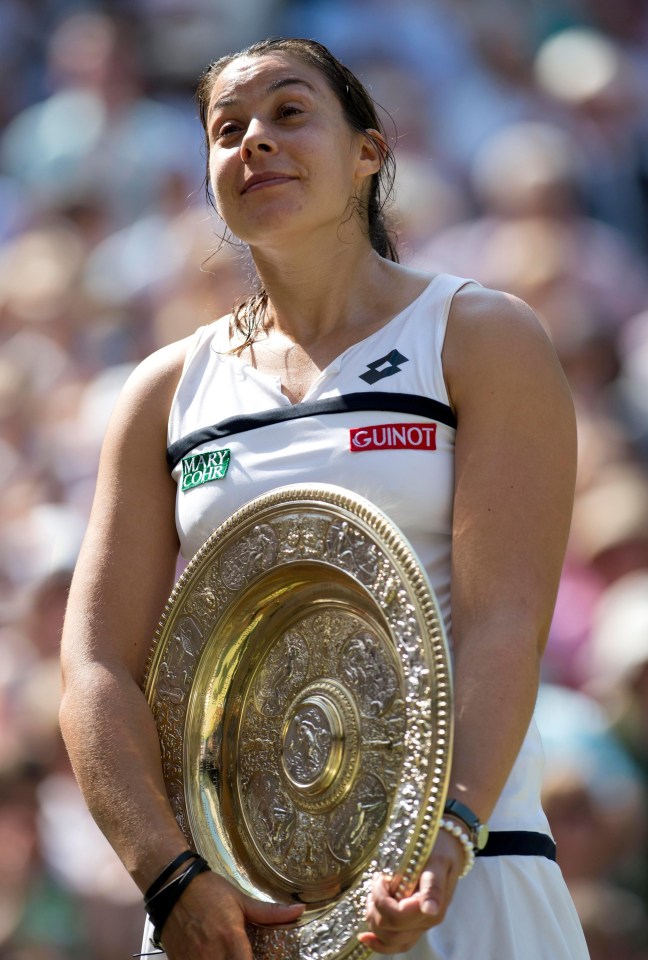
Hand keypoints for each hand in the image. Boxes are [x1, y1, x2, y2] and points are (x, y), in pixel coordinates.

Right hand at [158, 871, 303, 959]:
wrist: (173, 886)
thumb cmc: (209, 891)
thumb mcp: (241, 900)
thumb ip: (270, 912)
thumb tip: (299, 911)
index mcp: (232, 940)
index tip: (260, 957)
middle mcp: (212, 955)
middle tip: (244, 954)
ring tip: (229, 954)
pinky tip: (213, 956)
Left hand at [358, 828, 464, 954]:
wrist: (447, 848)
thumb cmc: (439, 850)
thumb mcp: (436, 861)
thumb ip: (433, 886)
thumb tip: (430, 910)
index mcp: (433, 909)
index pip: (396, 917)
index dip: (380, 899)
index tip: (379, 877)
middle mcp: (427, 922)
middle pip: (389, 930)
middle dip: (375, 908)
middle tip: (376, 883)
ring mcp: (420, 926)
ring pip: (389, 939)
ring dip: (375, 919)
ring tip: (374, 895)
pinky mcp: (414, 925)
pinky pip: (396, 943)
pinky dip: (378, 943)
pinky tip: (365, 937)